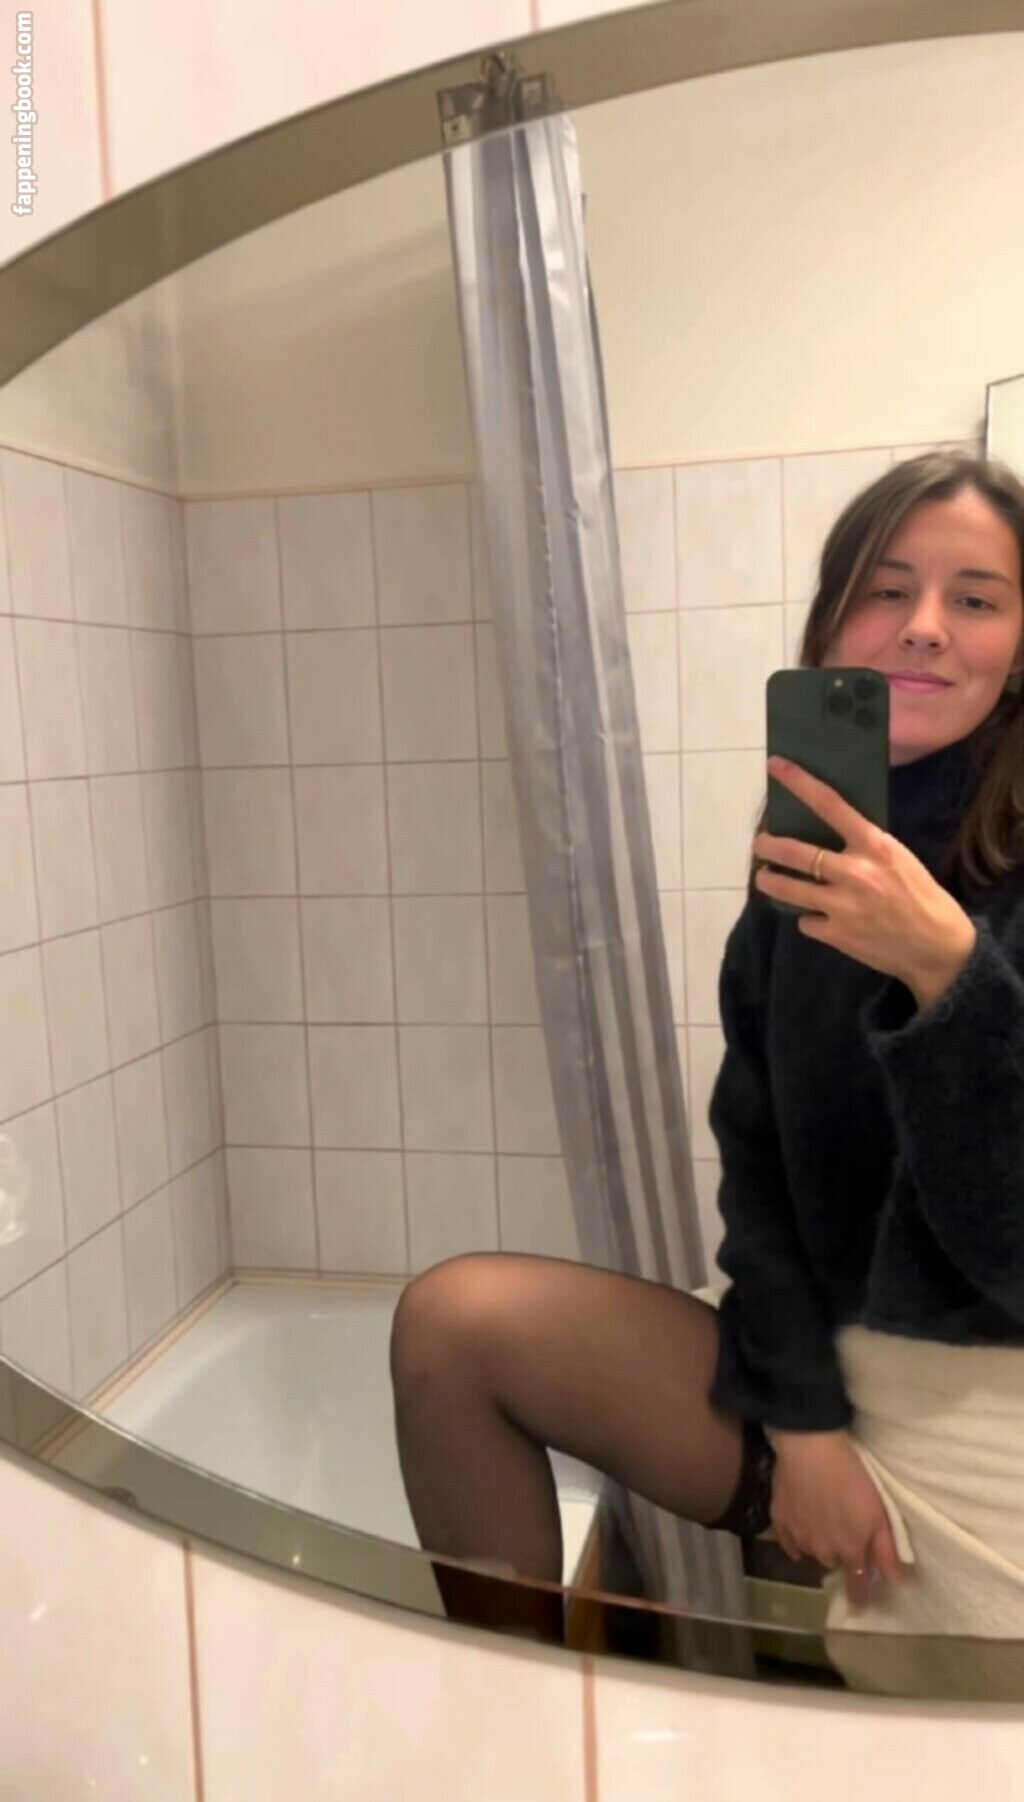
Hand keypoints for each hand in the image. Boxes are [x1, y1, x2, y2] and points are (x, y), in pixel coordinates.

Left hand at [752, 756, 976, 996]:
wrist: (936, 945)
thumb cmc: (919, 894)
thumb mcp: (897, 857)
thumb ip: (863, 844)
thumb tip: (825, 830)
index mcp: (874, 845)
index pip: (829, 804)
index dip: (798, 783)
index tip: (775, 767)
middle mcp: (854, 871)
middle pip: (793, 851)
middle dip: (767, 845)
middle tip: (760, 843)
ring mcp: (841, 905)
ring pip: (786, 887)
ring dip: (769, 880)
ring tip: (765, 877)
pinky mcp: (835, 934)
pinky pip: (805, 920)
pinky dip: (808, 918)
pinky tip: (819, 918)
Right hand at [769, 1430, 908, 1606]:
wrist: (810, 1448)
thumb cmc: (852, 1477)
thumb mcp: (880, 1512)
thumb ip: (887, 1551)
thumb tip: (898, 1584)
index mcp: (850, 1550)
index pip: (857, 1584)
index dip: (860, 1596)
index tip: (860, 1607)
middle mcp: (822, 1551)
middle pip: (834, 1562)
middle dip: (841, 1554)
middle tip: (845, 1532)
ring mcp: (798, 1537)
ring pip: (812, 1551)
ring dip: (820, 1543)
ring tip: (824, 1519)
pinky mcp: (778, 1520)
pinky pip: (788, 1541)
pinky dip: (796, 1539)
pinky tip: (802, 1524)